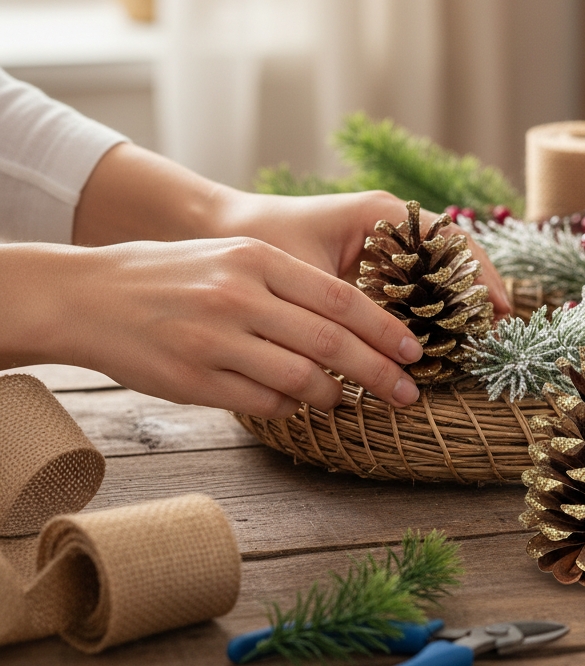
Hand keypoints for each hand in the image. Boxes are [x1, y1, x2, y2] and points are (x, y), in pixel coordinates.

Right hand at [14, 239, 427, 417]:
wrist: (89, 295)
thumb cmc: (174, 274)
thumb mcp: (235, 258)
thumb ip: (291, 287)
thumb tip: (352, 328)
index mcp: (256, 259)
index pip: (340, 298)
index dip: (384, 328)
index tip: (413, 351)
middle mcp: (239, 296)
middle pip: (331, 343)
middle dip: (379, 372)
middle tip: (408, 392)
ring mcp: (214, 340)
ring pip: (301, 380)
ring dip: (334, 396)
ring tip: (345, 401)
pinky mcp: (193, 380)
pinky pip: (262, 403)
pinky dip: (289, 408)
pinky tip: (294, 403)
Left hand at [212, 188, 511, 315]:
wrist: (224, 230)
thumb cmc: (261, 243)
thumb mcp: (306, 276)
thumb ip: (344, 311)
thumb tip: (380, 355)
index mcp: (381, 213)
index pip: (450, 238)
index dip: (480, 274)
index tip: (498, 309)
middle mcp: (390, 222)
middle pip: (451, 255)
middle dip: (476, 292)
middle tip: (495, 331)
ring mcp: (383, 241)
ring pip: (435, 272)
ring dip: (455, 304)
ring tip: (475, 340)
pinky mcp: (371, 262)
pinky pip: (413, 284)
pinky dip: (427, 310)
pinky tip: (435, 340)